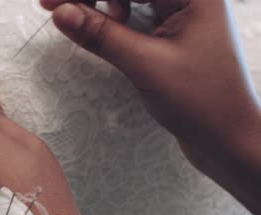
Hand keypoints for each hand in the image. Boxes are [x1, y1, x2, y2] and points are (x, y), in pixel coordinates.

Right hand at [41, 0, 260, 214]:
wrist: (226, 138)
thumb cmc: (204, 102)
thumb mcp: (145, 64)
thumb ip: (101, 35)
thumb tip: (63, 12)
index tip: (51, 0)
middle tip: (52, 5)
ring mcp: (180, 14)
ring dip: (98, 4)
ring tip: (75, 19)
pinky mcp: (171, 33)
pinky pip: (134, 15)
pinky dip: (111, 19)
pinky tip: (100, 26)